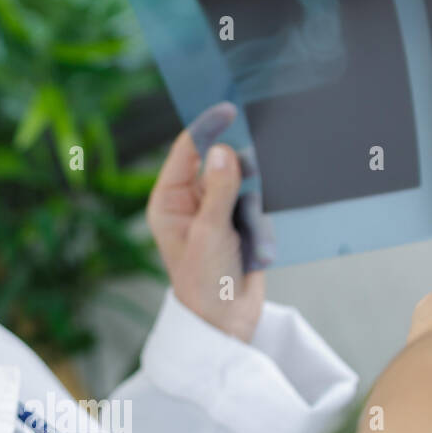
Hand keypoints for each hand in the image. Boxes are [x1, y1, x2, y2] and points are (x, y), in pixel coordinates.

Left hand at [146, 101, 272, 341]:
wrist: (226, 323)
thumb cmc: (205, 283)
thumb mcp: (211, 233)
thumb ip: (220, 190)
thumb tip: (224, 151)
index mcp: (169, 200)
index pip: (187, 150)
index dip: (207, 127)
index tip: (230, 109)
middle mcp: (191, 202)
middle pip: (220, 163)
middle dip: (240, 176)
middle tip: (246, 199)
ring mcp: (217, 212)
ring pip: (245, 183)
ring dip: (252, 208)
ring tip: (247, 241)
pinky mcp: (240, 224)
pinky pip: (258, 204)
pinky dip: (261, 223)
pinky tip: (256, 250)